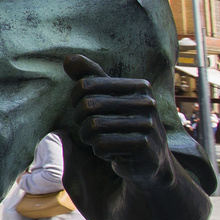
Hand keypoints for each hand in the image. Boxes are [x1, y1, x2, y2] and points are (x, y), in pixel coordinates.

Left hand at [65, 55, 169, 184]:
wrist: (151, 161)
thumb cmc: (124, 124)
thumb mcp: (110, 97)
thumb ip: (90, 76)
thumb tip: (68, 58)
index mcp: (139, 86)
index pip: (86, 84)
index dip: (76, 98)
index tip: (83, 108)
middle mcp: (146, 102)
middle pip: (88, 105)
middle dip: (81, 120)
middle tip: (90, 129)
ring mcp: (147, 124)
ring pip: (93, 126)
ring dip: (89, 137)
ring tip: (100, 139)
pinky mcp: (143, 146)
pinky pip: (102, 145)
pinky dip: (100, 150)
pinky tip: (111, 152)